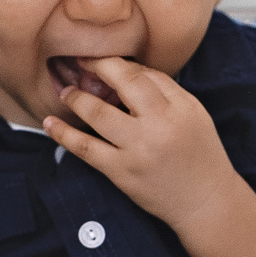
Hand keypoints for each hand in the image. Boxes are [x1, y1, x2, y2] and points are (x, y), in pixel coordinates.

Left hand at [43, 57, 239, 228]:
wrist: (205, 200)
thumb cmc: (200, 152)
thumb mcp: (193, 113)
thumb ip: (164, 88)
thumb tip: (126, 69)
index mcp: (179, 108)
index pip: (141, 74)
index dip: (112, 62)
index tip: (96, 56)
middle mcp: (158, 126)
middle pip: (122, 85)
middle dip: (94, 68)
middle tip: (75, 62)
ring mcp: (138, 150)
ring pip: (98, 114)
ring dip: (76, 98)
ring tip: (66, 92)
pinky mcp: (122, 172)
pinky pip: (86, 149)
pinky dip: (64, 134)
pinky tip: (49, 123)